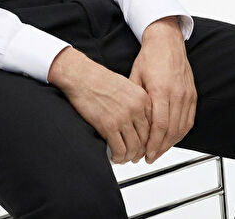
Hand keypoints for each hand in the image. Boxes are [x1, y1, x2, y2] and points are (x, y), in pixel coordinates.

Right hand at [48, 46, 152, 163]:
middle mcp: (136, 108)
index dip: (148, 139)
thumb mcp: (125, 85)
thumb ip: (135, 102)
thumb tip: (138, 120)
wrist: (81, 76)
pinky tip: (114, 156)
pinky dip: (118, 157)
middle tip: (133, 155)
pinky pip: (119, 150)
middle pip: (146, 139)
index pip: (153, 126)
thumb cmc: (98, 78)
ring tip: (123, 158)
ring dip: (129, 157)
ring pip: (134, 148)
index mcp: (142, 98)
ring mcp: (123, 118)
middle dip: (140, 151)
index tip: (143, 144)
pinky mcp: (109, 126)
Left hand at [129, 16, 197, 163]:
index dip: (153, 143)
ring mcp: (186, 95)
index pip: (160, 125)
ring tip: (158, 151)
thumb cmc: (149, 57)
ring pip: (181, 128)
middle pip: (171, 131)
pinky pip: (189, 120)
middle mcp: (177, 95)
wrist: (166, 42)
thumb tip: (127, 120)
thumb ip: (134, 99)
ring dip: (170, 143)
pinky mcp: (192, 95)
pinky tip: (171, 139)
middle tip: (149, 157)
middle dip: (160, 147)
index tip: (145, 154)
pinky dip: (181, 133)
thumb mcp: (135, 76)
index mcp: (161, 90)